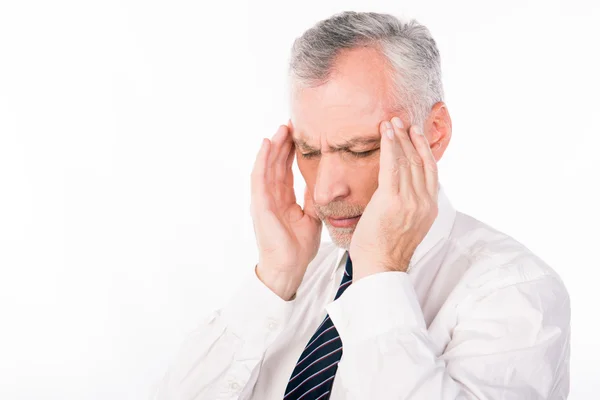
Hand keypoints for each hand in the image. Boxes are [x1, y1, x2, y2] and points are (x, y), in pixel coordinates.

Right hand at [251, 124, 322, 299]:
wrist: (289, 267)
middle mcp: (271, 197)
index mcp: (283, 200)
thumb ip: (312, 199)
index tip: (300, 135)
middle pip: (276, 164)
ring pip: (267, 166)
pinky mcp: (260, 204)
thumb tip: (322, 184)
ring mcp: (263, 200)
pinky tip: (267, 145)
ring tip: (281, 128)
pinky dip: (262, 160)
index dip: (292, 152)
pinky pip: (259, 178)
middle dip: (283, 144)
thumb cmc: (298, 247)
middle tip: (291, 124)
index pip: (286, 170)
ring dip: (273, 146)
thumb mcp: (312, 217)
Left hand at [349, 117, 438, 280]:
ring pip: (407, 160)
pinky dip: (389, 147)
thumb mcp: (407, 224)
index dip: (423, 148)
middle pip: (419, 161)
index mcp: (429, 208)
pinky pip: (392, 166)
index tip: (415, 132)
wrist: (380, 267)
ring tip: (392, 122)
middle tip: (401, 120)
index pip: (430, 170)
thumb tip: (400, 190)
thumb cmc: (386, 249)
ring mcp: (410, 201)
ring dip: (399, 138)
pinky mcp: (392, 200)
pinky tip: (386, 134)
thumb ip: (409, 204)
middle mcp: (424, 202)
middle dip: (410, 138)